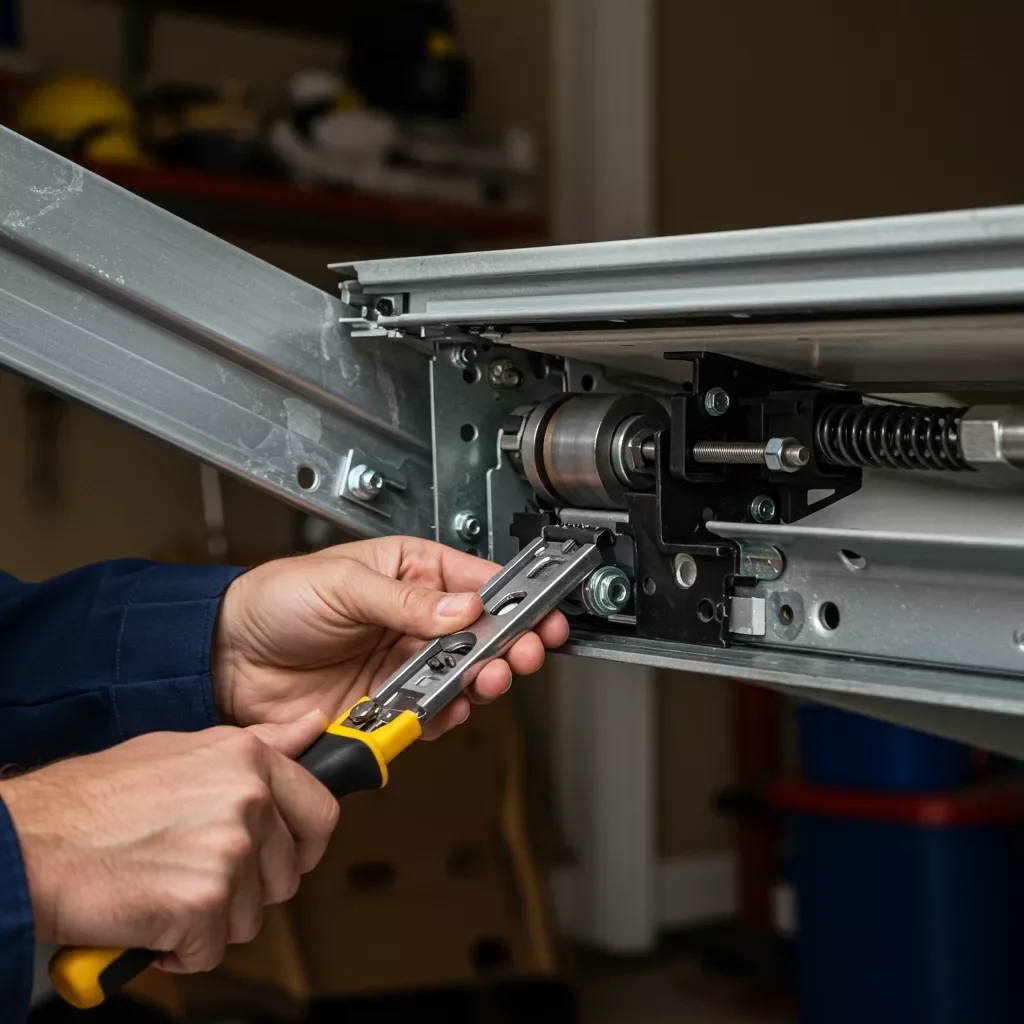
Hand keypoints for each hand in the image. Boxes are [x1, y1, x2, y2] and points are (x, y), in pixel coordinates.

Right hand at [0, 715, 336, 971]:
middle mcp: (249, 799)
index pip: (321, 814)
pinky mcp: (204, 904)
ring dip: (211, 919)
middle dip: (246, 888)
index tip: (276, 857)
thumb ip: (260, 743)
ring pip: (252, 915)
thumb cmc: (98, 799)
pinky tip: (149, 919)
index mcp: (249, 759)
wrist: (32, 842)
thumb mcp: (186, 749)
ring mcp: (229, 851)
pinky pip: (213, 949)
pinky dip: (180, 950)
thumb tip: (315, 724)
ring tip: (164, 891)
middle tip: (194, 875)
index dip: (300, 846)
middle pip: (286, 875)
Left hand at [213, 537, 568, 738]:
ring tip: (486, 679)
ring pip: (460, 676)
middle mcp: (413, 619)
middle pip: (480, 634)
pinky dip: (442, 715)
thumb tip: (462, 607)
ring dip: (480, 681)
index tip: (538, 613)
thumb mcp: (342, 584)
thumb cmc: (275, 599)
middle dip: (508, 643)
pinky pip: (428, 712)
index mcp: (409, 573)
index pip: (476, 582)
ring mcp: (401, 663)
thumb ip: (405, 601)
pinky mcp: (386, 703)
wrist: (226, 656)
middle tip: (522, 652)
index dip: (513, 598)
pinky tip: (448, 709)